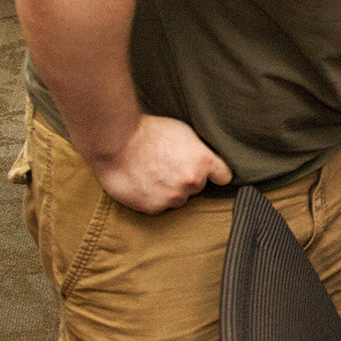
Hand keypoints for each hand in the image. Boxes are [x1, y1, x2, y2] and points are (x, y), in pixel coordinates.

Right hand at [90, 114, 231, 213]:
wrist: (116, 144)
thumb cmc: (148, 132)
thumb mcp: (184, 132)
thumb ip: (198, 150)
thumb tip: (206, 158)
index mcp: (203, 161)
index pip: (224, 176)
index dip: (215, 173)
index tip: (211, 173)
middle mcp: (192, 182)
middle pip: (198, 186)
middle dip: (187, 179)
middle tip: (168, 166)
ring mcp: (173, 197)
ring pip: (179, 198)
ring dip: (171, 190)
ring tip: (153, 174)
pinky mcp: (154, 207)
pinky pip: (160, 205)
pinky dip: (153, 197)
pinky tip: (143, 183)